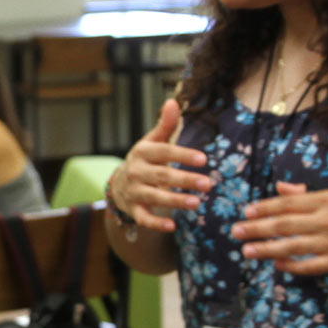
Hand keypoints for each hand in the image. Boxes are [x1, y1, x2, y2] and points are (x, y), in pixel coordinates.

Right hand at [109, 100, 211, 231]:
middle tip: (208, 184)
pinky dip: (156, 223)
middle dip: (185, 180)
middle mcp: (137, 171)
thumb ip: (165, 124)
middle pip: (162, 175)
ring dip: (175, 201)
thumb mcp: (152, 141)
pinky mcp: (134, 210)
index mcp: (143, 152)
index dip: (183, 155)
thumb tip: (173, 100)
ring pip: (155, 196)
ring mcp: (134, 191)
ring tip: (197, 204)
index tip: (204, 159)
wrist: (120, 185)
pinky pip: (144, 218)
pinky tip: (172, 226)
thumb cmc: (145, 160)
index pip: (165, 152)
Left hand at [231, 182, 327, 274]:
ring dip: (267, 249)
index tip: (246, 212)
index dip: (265, 207)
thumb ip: (305, 193)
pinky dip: (291, 265)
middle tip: (236, 231)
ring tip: (246, 250)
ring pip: (294, 247)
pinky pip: (309, 266)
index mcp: (325, 201)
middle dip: (258, 228)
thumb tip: (279, 188)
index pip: (289, 203)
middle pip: (286, 225)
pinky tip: (275, 263)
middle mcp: (327, 221)